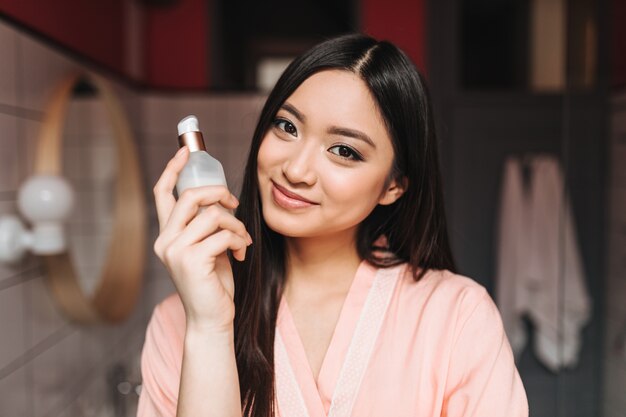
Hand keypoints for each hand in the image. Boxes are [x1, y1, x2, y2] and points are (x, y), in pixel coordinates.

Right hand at [152, 146, 251, 331]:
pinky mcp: (192, 260)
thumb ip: (206, 225)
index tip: (187, 151)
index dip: (173, 169)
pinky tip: (241, 254)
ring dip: (236, 225)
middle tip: (235, 205)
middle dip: (220, 193)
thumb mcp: (208, 247)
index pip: (162, 194)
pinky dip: (239, 241)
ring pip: (213, 215)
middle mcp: (165, 241)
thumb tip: (220, 197)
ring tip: (242, 241)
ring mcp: (175, 250)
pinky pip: (224, 234)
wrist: (212, 318)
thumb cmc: (213, 283)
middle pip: (192, 196)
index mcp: (166, 235)